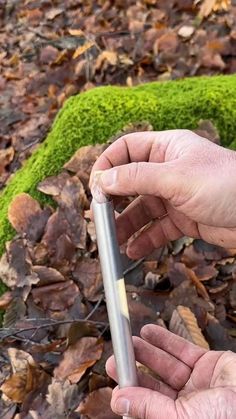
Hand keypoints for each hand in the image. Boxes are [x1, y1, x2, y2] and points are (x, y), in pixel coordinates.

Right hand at [91, 130, 235, 258]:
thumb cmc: (227, 183)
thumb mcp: (177, 177)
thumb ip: (137, 178)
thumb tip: (103, 180)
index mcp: (166, 148)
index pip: (126, 149)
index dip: (107, 165)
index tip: (96, 187)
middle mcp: (168, 170)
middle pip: (130, 182)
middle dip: (114, 200)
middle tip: (101, 218)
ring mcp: (175, 196)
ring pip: (141, 209)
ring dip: (125, 225)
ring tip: (113, 241)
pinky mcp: (183, 219)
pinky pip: (156, 229)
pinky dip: (143, 240)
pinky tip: (133, 251)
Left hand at [106, 325, 235, 417]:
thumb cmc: (227, 418)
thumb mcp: (181, 417)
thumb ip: (149, 407)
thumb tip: (119, 401)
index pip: (148, 406)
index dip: (131, 394)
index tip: (115, 381)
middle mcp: (187, 404)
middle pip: (154, 384)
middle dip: (134, 370)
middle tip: (116, 358)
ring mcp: (197, 383)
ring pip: (166, 364)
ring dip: (146, 351)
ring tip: (129, 341)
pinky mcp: (207, 364)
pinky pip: (182, 350)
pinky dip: (165, 340)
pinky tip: (148, 332)